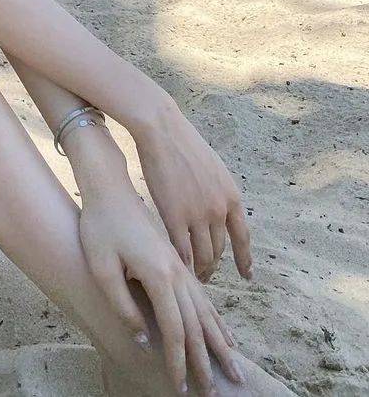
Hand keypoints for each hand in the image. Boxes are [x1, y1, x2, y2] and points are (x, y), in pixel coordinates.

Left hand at [78, 184, 246, 394]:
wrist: (109, 190)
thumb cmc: (100, 228)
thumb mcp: (102, 268)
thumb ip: (123, 306)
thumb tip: (143, 341)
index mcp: (159, 274)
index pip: (175, 329)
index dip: (179, 362)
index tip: (182, 387)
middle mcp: (177, 271)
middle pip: (197, 325)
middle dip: (206, 361)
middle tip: (214, 394)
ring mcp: (180, 265)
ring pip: (206, 311)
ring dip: (219, 343)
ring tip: (233, 368)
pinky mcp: (177, 261)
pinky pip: (203, 297)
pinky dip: (216, 320)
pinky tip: (224, 334)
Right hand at [132, 96, 252, 284]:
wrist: (162, 129)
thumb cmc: (183, 143)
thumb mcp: (213, 169)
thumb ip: (217, 192)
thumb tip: (219, 209)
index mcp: (232, 197)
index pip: (242, 238)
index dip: (245, 259)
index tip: (247, 275)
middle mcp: (219, 210)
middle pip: (220, 249)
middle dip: (214, 265)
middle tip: (208, 276)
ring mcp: (197, 214)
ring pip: (203, 255)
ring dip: (200, 269)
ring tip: (193, 278)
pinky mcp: (174, 215)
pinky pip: (182, 250)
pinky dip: (181, 263)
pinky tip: (178, 269)